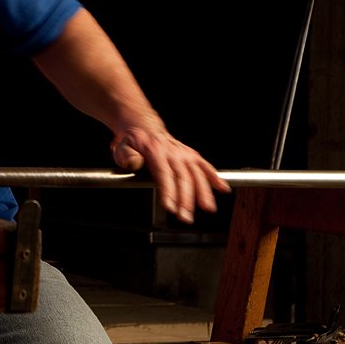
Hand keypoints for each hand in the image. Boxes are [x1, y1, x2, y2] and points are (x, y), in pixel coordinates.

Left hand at [111, 126, 229, 223]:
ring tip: (208, 208)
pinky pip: (205, 166)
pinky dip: (215, 177)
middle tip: (185, 217)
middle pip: (183, 177)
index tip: (170, 206)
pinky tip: (223, 188)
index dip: (168, 191)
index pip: (164, 173)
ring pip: (197, 173)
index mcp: (155, 150)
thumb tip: (133, 163)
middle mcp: (173, 152)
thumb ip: (126, 156)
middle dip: (186, 199)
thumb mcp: (121, 147)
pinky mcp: (191, 155)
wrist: (144, 127)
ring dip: (203, 192)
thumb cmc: (133, 141)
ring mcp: (184, 153)